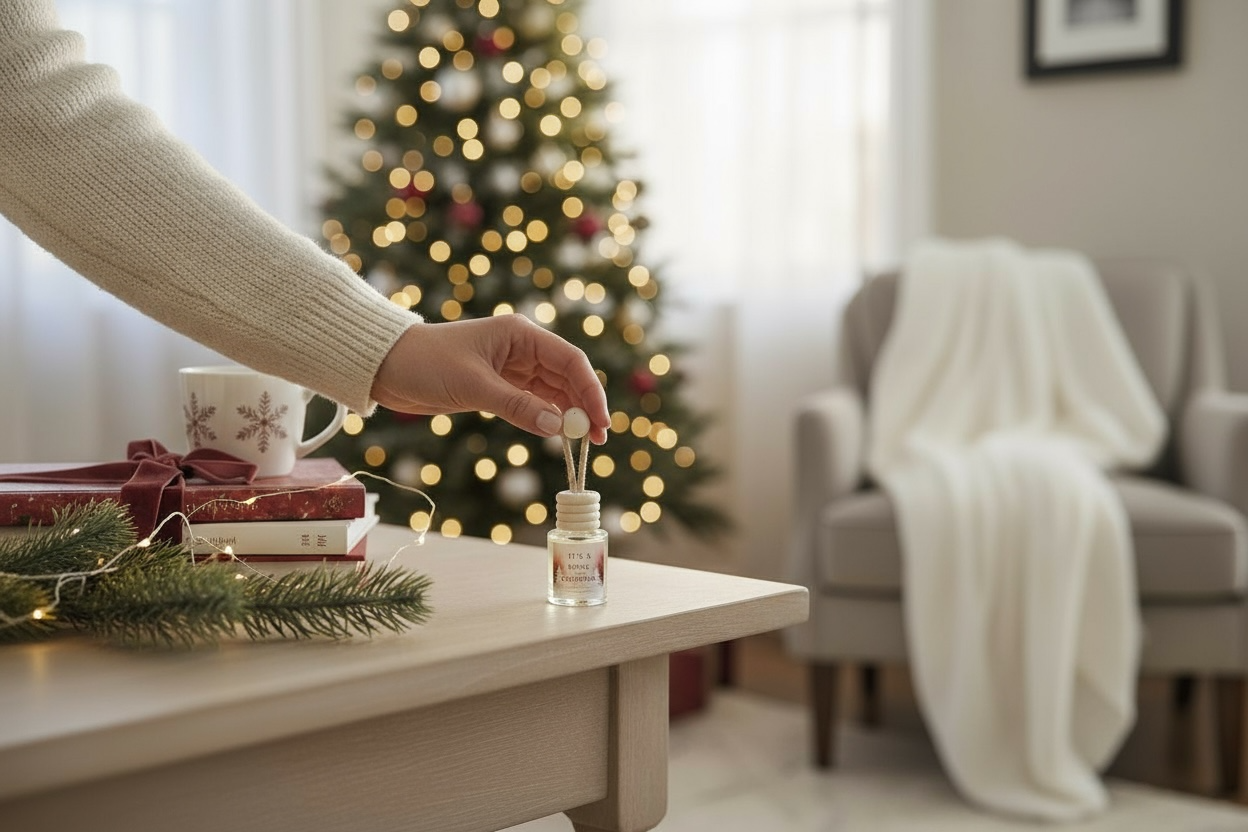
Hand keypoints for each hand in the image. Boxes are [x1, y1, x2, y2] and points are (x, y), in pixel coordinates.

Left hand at [370, 316, 610, 443]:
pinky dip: (546, 418)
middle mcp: (522, 348)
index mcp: (520, 334)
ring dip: (568, 415)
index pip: (570, 361)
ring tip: (582, 443)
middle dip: (584, 406)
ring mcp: (511, 368)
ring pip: (552, 392)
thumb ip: (516, 406)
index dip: (590, 391)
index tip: (601, 421)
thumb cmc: (426, 363)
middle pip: (567, 377)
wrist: (386, 366)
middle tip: (597, 440)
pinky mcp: (498, 386)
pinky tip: (557, 435)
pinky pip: (533, 402)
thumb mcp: (473, 386)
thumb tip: (556, 428)